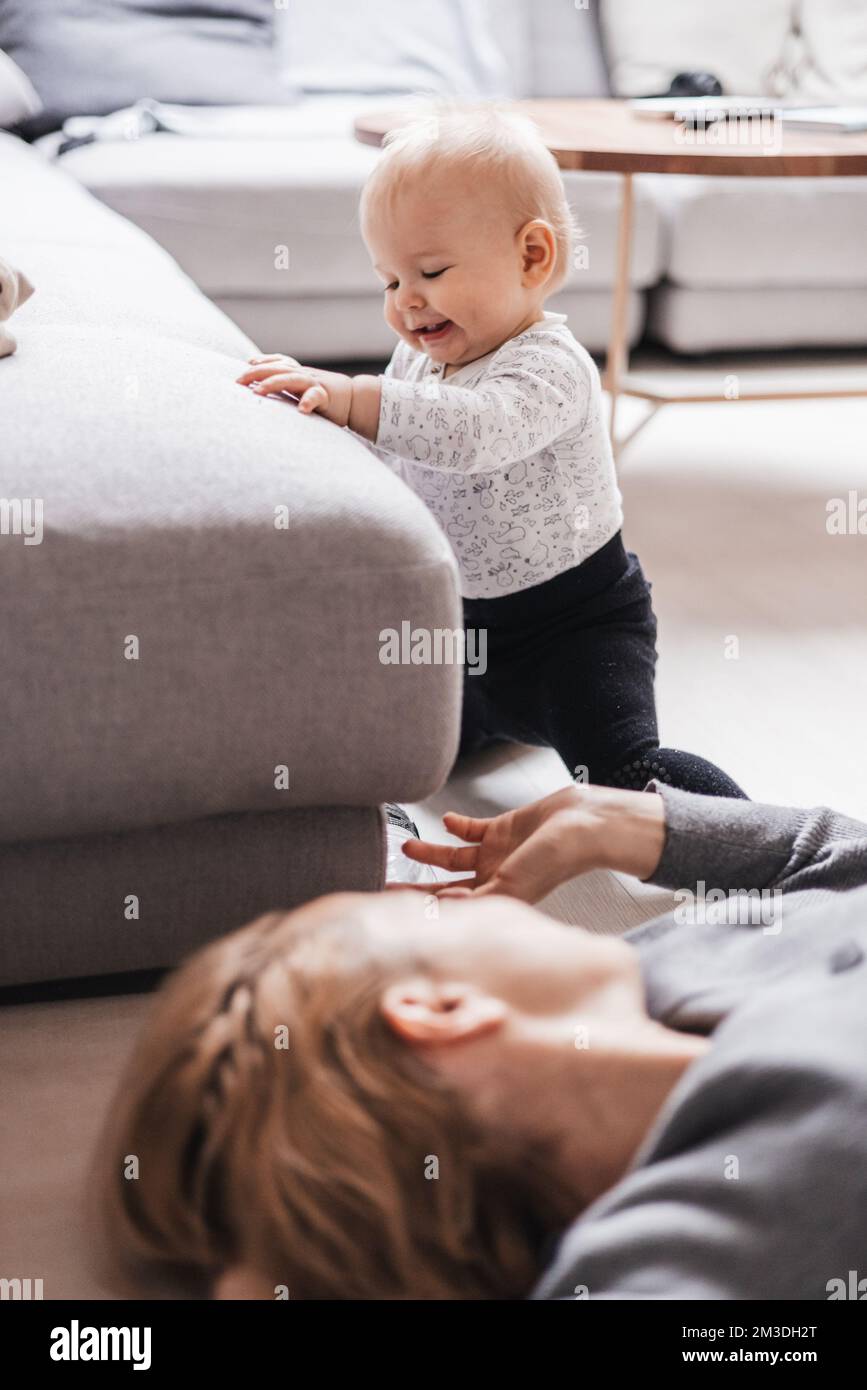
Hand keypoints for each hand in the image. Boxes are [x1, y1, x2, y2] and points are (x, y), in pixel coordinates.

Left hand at [236, 355, 352, 425]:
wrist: (353, 399)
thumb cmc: (323, 395)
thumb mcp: (300, 387)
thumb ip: (283, 383)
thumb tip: (258, 379)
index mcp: (297, 372)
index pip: (277, 362)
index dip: (261, 363)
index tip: (245, 368)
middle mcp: (303, 374)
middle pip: (277, 368)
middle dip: (257, 373)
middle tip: (239, 380)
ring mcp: (313, 383)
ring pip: (291, 379)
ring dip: (273, 383)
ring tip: (258, 391)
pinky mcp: (325, 396)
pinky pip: (315, 397)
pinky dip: (308, 402)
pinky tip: (300, 410)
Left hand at [396, 784, 665, 903]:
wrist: (583, 824)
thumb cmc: (556, 860)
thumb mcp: (512, 886)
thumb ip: (477, 899)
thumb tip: (442, 908)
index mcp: (497, 900)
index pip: (453, 910)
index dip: (427, 910)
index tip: (397, 909)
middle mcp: (493, 880)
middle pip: (445, 886)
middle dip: (417, 888)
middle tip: (387, 887)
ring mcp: (495, 854)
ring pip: (452, 857)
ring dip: (429, 853)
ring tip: (407, 847)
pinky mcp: (501, 829)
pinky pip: (471, 830)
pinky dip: (456, 826)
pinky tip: (445, 821)